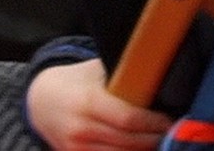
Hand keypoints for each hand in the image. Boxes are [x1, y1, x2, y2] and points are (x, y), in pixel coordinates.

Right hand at [28, 59, 170, 150]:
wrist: (40, 101)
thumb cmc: (76, 81)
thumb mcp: (97, 71)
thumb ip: (124, 75)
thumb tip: (158, 75)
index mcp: (88, 102)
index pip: (128, 119)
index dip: (153, 123)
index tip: (170, 120)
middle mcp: (80, 128)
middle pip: (127, 141)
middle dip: (153, 139)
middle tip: (173, 132)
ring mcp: (75, 148)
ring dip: (143, 150)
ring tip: (161, 140)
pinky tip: (141, 147)